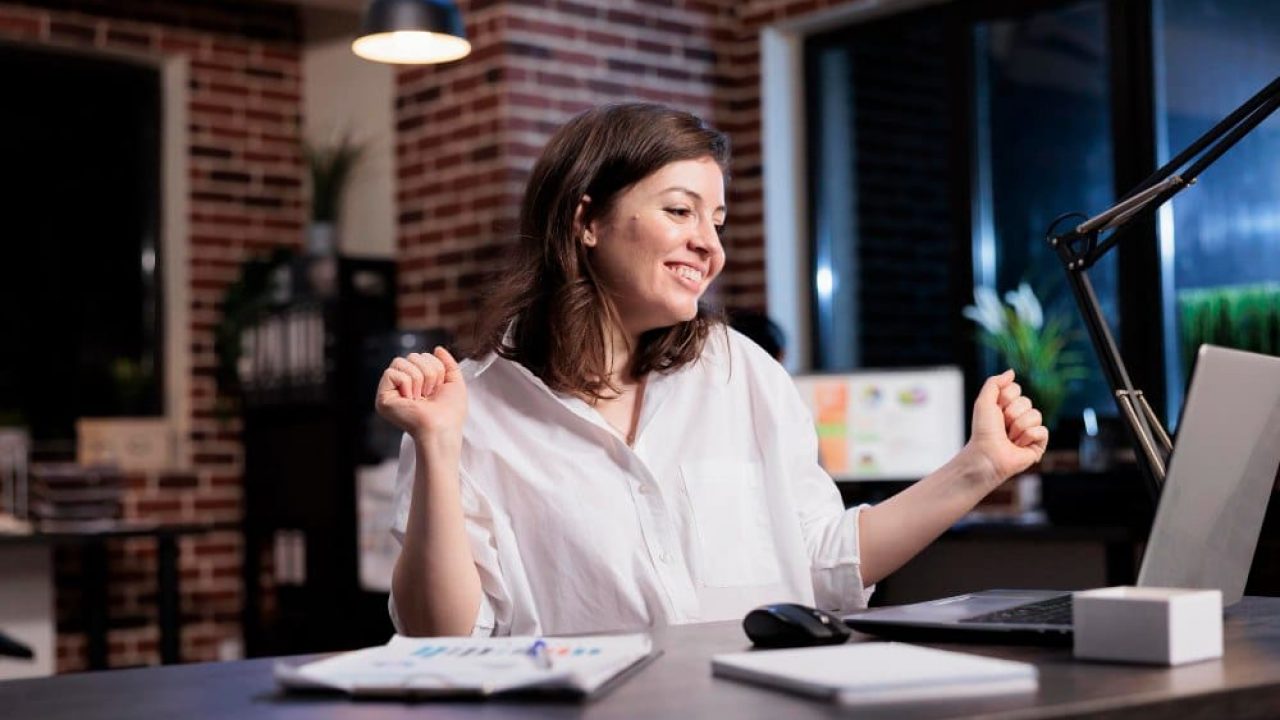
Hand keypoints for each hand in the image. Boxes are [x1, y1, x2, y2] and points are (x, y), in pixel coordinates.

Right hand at [374, 347, 467, 440]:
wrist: (443, 428)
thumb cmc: (451, 412)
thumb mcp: (454, 383)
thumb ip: (448, 364)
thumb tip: (437, 348)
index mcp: (417, 382)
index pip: (422, 356)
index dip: (436, 368)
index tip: (438, 388)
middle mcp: (402, 386)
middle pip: (412, 356)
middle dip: (428, 372)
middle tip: (430, 394)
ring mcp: (391, 392)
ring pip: (400, 361)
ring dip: (418, 378)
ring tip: (421, 397)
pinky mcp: (383, 398)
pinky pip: (391, 372)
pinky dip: (407, 384)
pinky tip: (410, 400)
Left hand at [966, 370, 1048, 485]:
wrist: (987, 454)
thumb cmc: (983, 430)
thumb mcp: (984, 401)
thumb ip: (995, 383)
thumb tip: (1012, 372)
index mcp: (1006, 406)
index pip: (1016, 389)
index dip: (1005, 399)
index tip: (995, 411)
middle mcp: (1019, 417)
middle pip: (1027, 401)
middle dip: (1011, 414)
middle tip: (1002, 426)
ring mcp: (1029, 430)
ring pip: (1036, 415)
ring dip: (1019, 427)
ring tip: (1010, 438)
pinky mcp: (1038, 444)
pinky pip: (1042, 430)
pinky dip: (1028, 437)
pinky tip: (1019, 445)